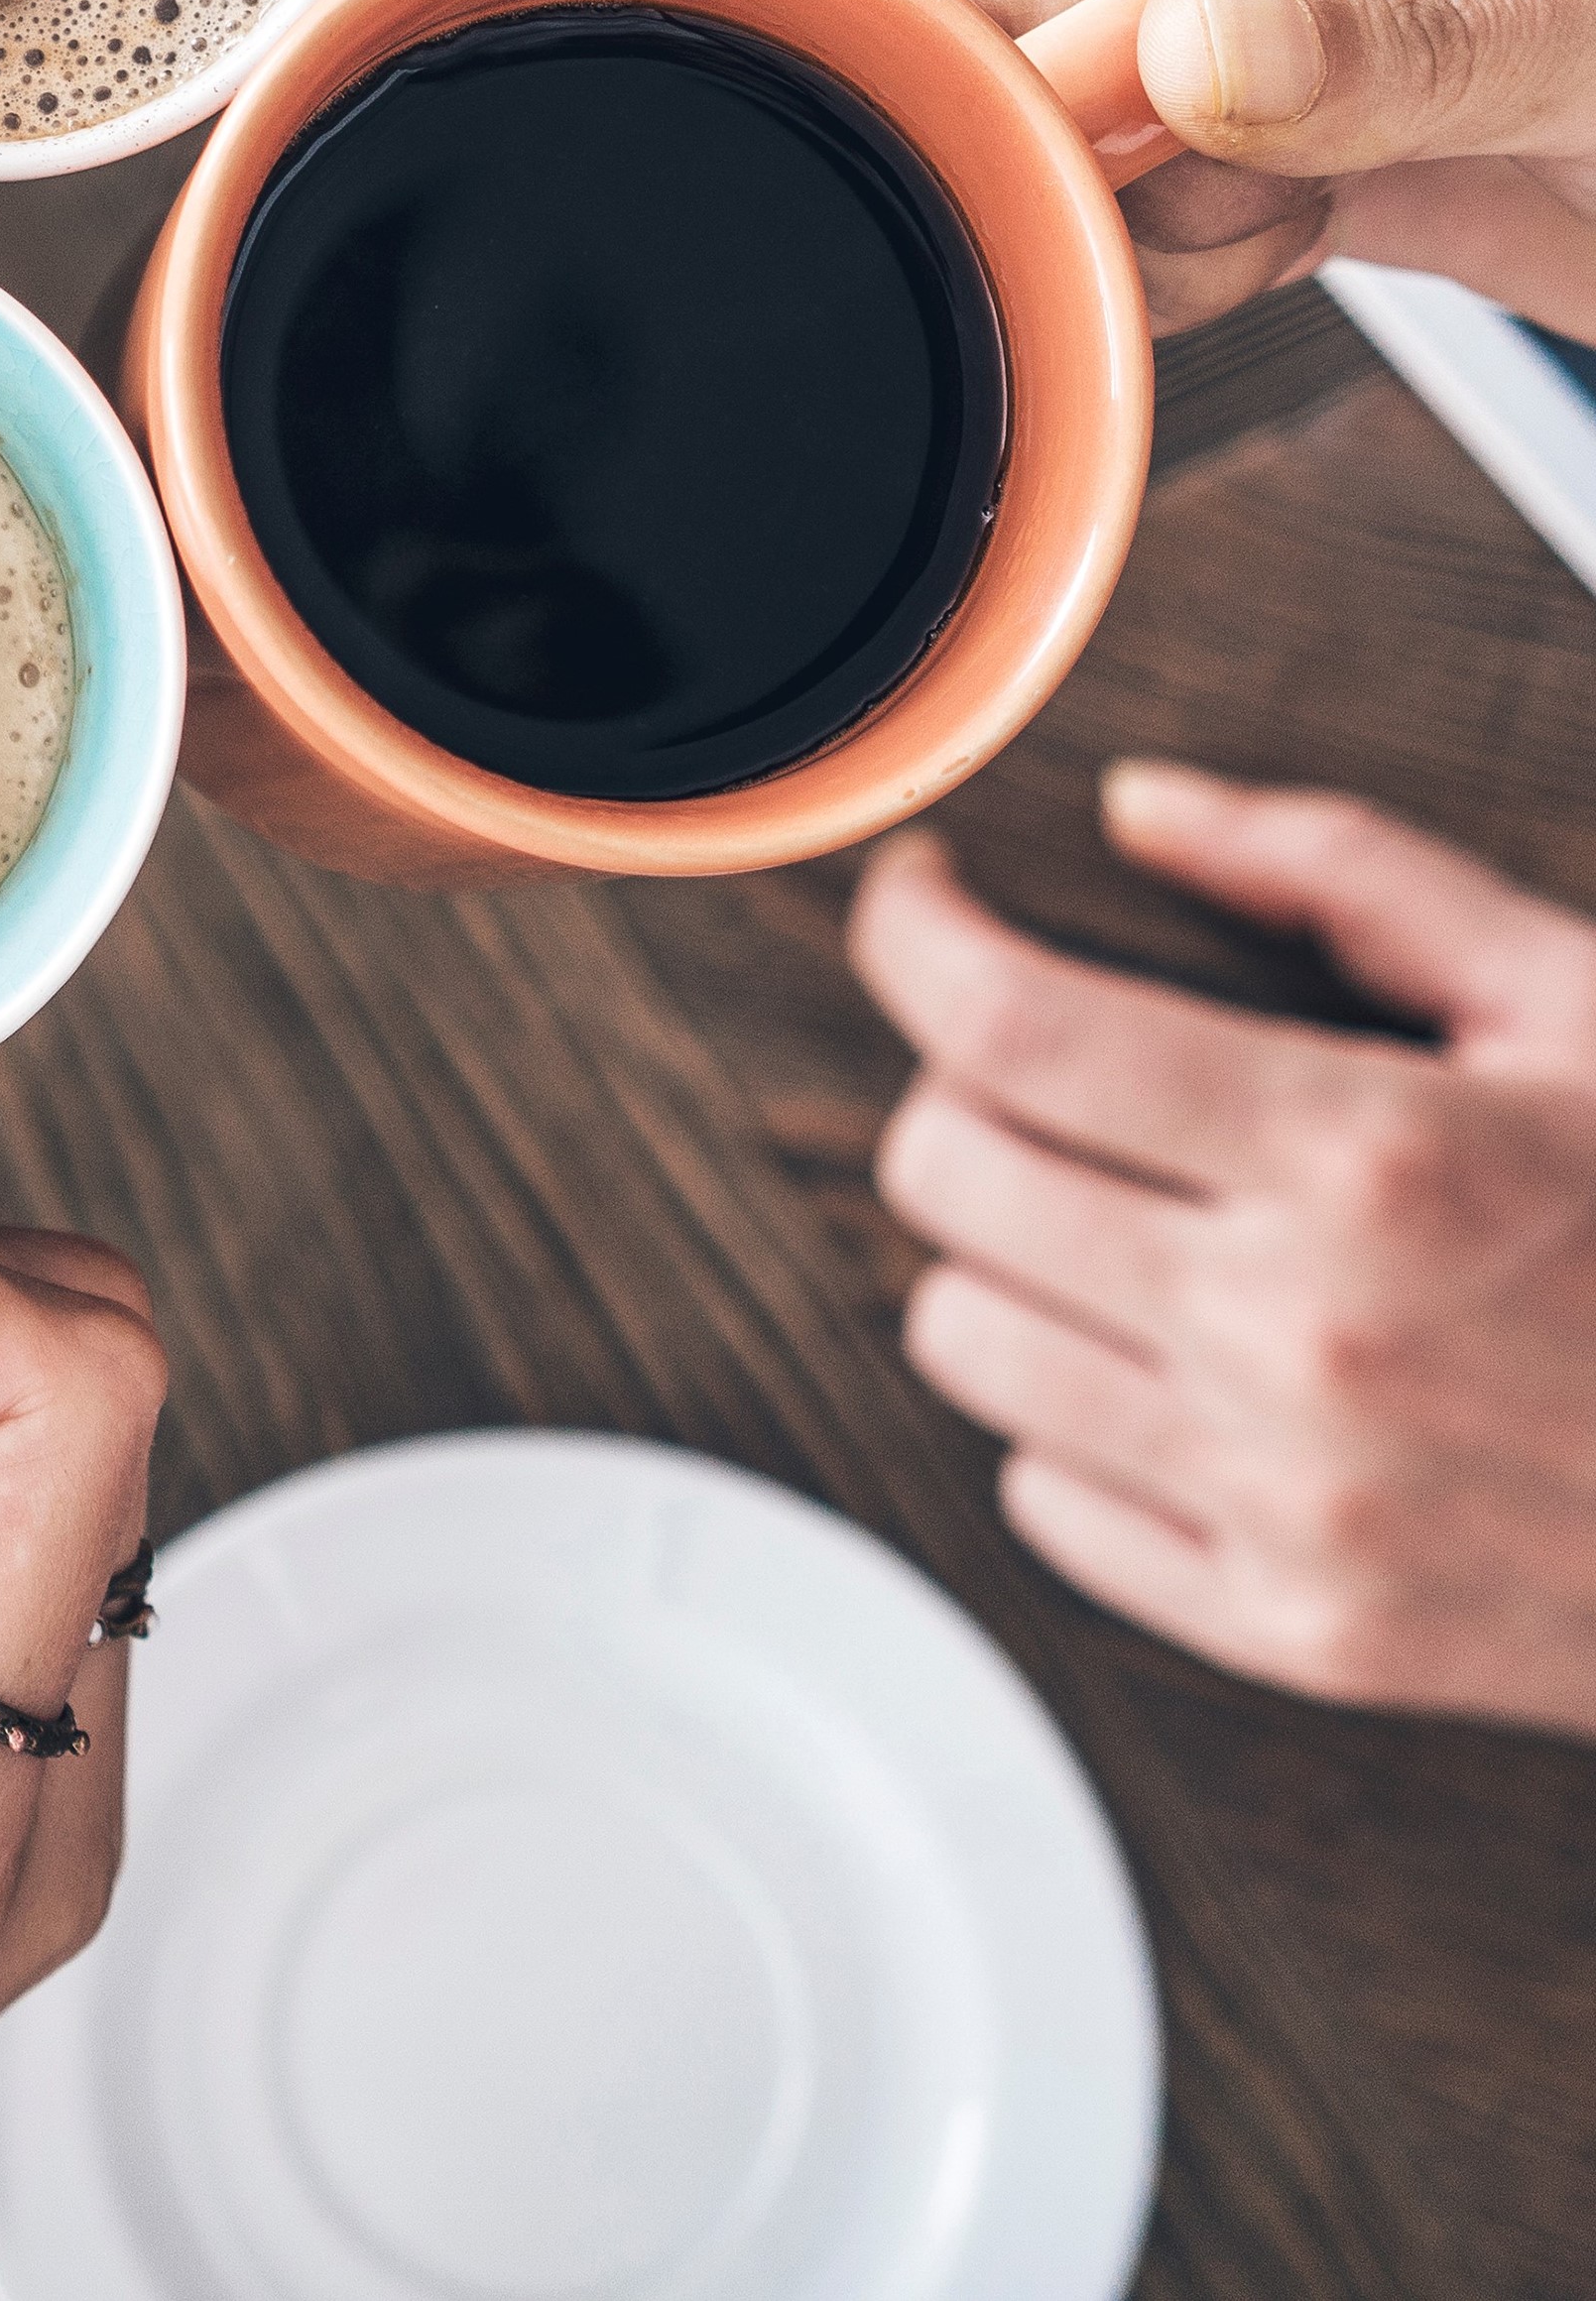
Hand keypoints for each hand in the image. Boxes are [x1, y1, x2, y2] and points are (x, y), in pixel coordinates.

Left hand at [852, 763, 1595, 1737]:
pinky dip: (1074, 1416)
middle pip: (941, 1171)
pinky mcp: (1300, 1637)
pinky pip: (1042, 1498)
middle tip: (1053, 1062)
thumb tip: (1147, 810)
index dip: (917, 935)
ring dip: (1005, 1251)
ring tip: (1126, 1212)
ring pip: (959, 1334)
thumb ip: (1344, 874)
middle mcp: (1300, 1337)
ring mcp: (1290, 1504)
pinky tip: (1179, 1360)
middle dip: (964, 1083)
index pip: (1005, 1025)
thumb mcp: (1585, 1003)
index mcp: (1370, 1159)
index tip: (923, 904)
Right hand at [936, 0, 1595, 333]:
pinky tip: (1295, 210)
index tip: (1216, 187)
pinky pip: (1082, 154)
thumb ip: (1413, 46)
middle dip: (1127, 168)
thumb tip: (1180, 49)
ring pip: (1029, 106)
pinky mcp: (1199, 37)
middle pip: (1014, 25)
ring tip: (1330, 200)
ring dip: (1152, 216)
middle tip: (1310, 200)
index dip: (1087, 98)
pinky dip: (1166, 236)